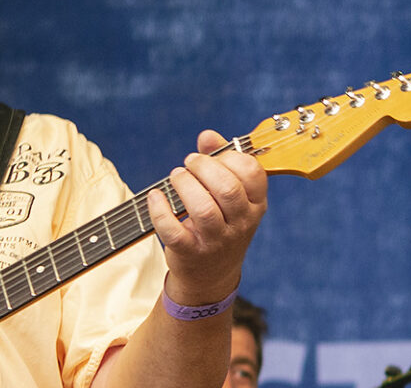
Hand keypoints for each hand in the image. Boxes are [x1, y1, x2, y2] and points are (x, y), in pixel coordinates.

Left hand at [144, 130, 266, 304]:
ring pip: (203, 209)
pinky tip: (155, 196)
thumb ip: (220, 160)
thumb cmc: (219, 222)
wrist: (210, 275)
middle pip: (227, 188)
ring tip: (176, 177)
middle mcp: (240, 223)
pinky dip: (160, 210)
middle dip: (203, 167)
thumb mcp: (229, 195)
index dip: (229, 156)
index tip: (212, 156)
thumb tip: (207, 136)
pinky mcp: (190, 253)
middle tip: (188, 164)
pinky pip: (173, 231)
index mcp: (254, 204)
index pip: (253, 173)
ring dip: (185, 185)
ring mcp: (216, 241)